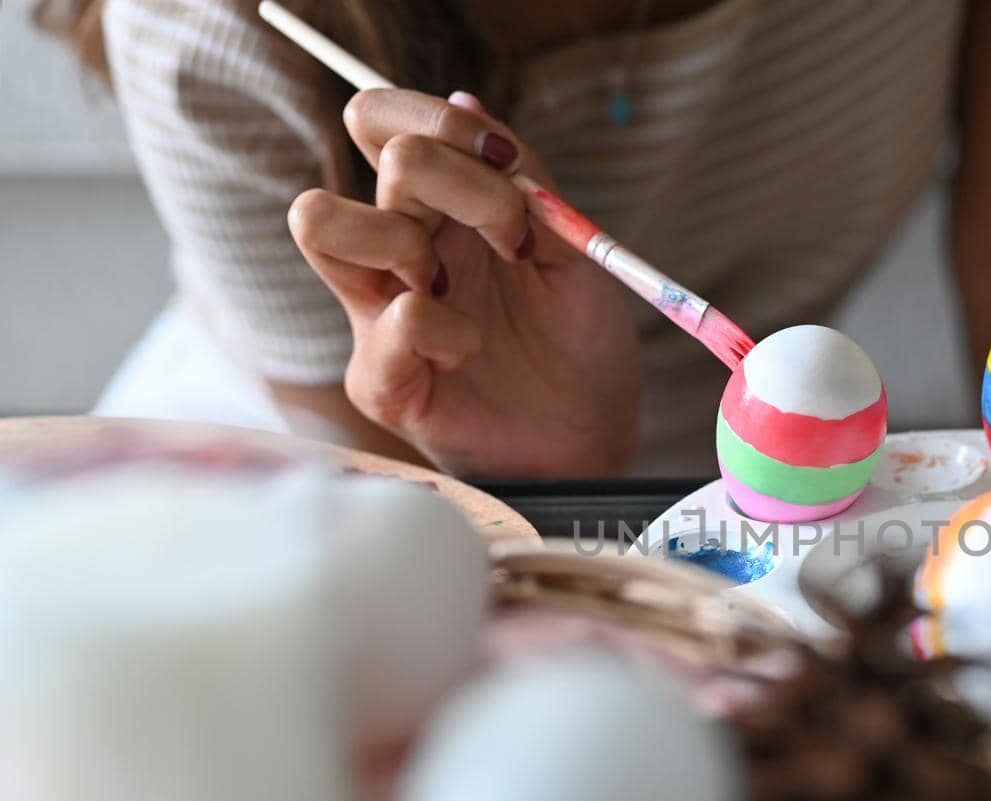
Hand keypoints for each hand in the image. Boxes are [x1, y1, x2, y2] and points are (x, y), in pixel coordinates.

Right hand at [289, 89, 640, 477]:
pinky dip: (447, 329)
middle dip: (458, 174)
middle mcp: (395, 247)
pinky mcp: (380, 379)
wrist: (593, 434)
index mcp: (435, 207)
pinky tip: (471, 351)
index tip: (511, 168)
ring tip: (459, 287)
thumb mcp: (570, 244)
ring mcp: (375, 311)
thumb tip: (465, 99)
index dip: (440, 118)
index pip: (383, 117)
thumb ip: (524, 177)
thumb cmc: (578, 342)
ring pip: (319, 219)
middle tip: (513, 237)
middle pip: (370, 142)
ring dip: (409, 238)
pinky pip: (393, 321)